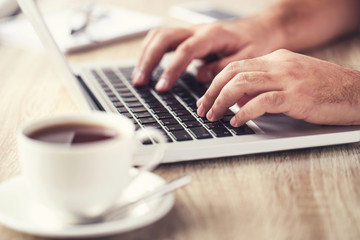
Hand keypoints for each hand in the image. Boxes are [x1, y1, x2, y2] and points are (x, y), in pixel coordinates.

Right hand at [132, 16, 283, 91]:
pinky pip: (164, 40)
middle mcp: (198, 30)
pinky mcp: (189, 37)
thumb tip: (201, 77)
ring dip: (145, 55)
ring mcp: (191, 32)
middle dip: (148, 60)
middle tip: (140, 82)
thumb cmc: (256, 43)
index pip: (185, 50)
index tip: (162, 87)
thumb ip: (224, 67)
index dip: (171, 69)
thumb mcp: (248, 58)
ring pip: (159, 36)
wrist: (261, 29)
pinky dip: (151, 52)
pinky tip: (147, 67)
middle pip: (163, 38)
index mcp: (213, 35)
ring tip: (139, 78)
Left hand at [197, 49, 359, 125]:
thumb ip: (264, 86)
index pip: (235, 66)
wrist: (357, 92)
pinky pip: (262, 101)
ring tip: (214, 116)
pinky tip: (236, 122)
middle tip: (202, 109)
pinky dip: (244, 112)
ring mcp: (288, 79)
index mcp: (276, 59)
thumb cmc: (324, 90)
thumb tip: (238, 100)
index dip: (215, 83)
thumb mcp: (290, 81)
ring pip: (242, 84)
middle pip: (233, 73)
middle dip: (212, 92)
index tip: (205, 98)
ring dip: (222, 102)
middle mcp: (279, 65)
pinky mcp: (296, 96)